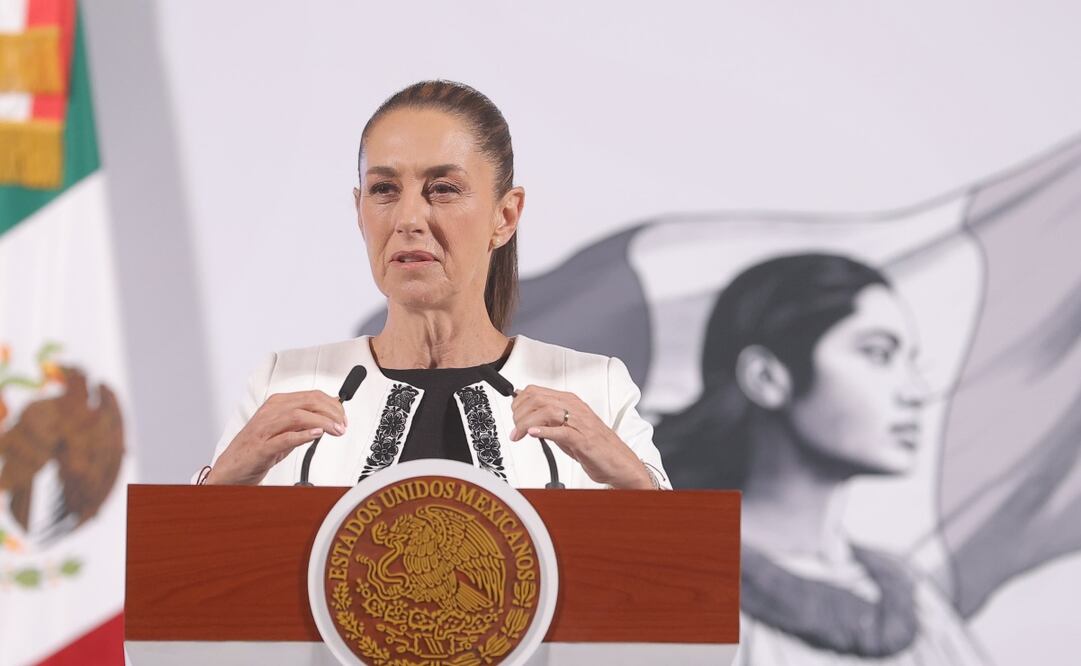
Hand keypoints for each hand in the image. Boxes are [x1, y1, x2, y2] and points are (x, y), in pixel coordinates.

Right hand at [205, 391, 346, 484]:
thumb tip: (329, 417)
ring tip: (336, 430)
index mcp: (277, 404)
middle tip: (343, 425)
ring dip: (323, 423)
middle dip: (331, 412)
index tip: (343, 416)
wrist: (231, 467)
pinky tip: (316, 436)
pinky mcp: (262, 447)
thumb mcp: (284, 430)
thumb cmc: (257, 448)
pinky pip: (285, 437)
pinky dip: (303, 435)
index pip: (311, 396)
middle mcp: (271, 412)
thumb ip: (304, 422)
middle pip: (308, 402)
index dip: (332, 404)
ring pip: (298, 416)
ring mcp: (265, 429)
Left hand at [508, 385, 653, 488]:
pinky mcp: (584, 440)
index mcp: (569, 401)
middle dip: (518, 413)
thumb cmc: (594, 446)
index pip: (535, 391)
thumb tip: (524, 415)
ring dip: (526, 423)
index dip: (517, 403)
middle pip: (537, 399)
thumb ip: (548, 420)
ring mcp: (580, 423)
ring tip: (519, 434)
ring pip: (546, 411)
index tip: (512, 416)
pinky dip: (544, 432)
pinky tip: (533, 434)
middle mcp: (574, 408)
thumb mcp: (566, 428)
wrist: (619, 462)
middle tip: (514, 429)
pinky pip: (561, 431)